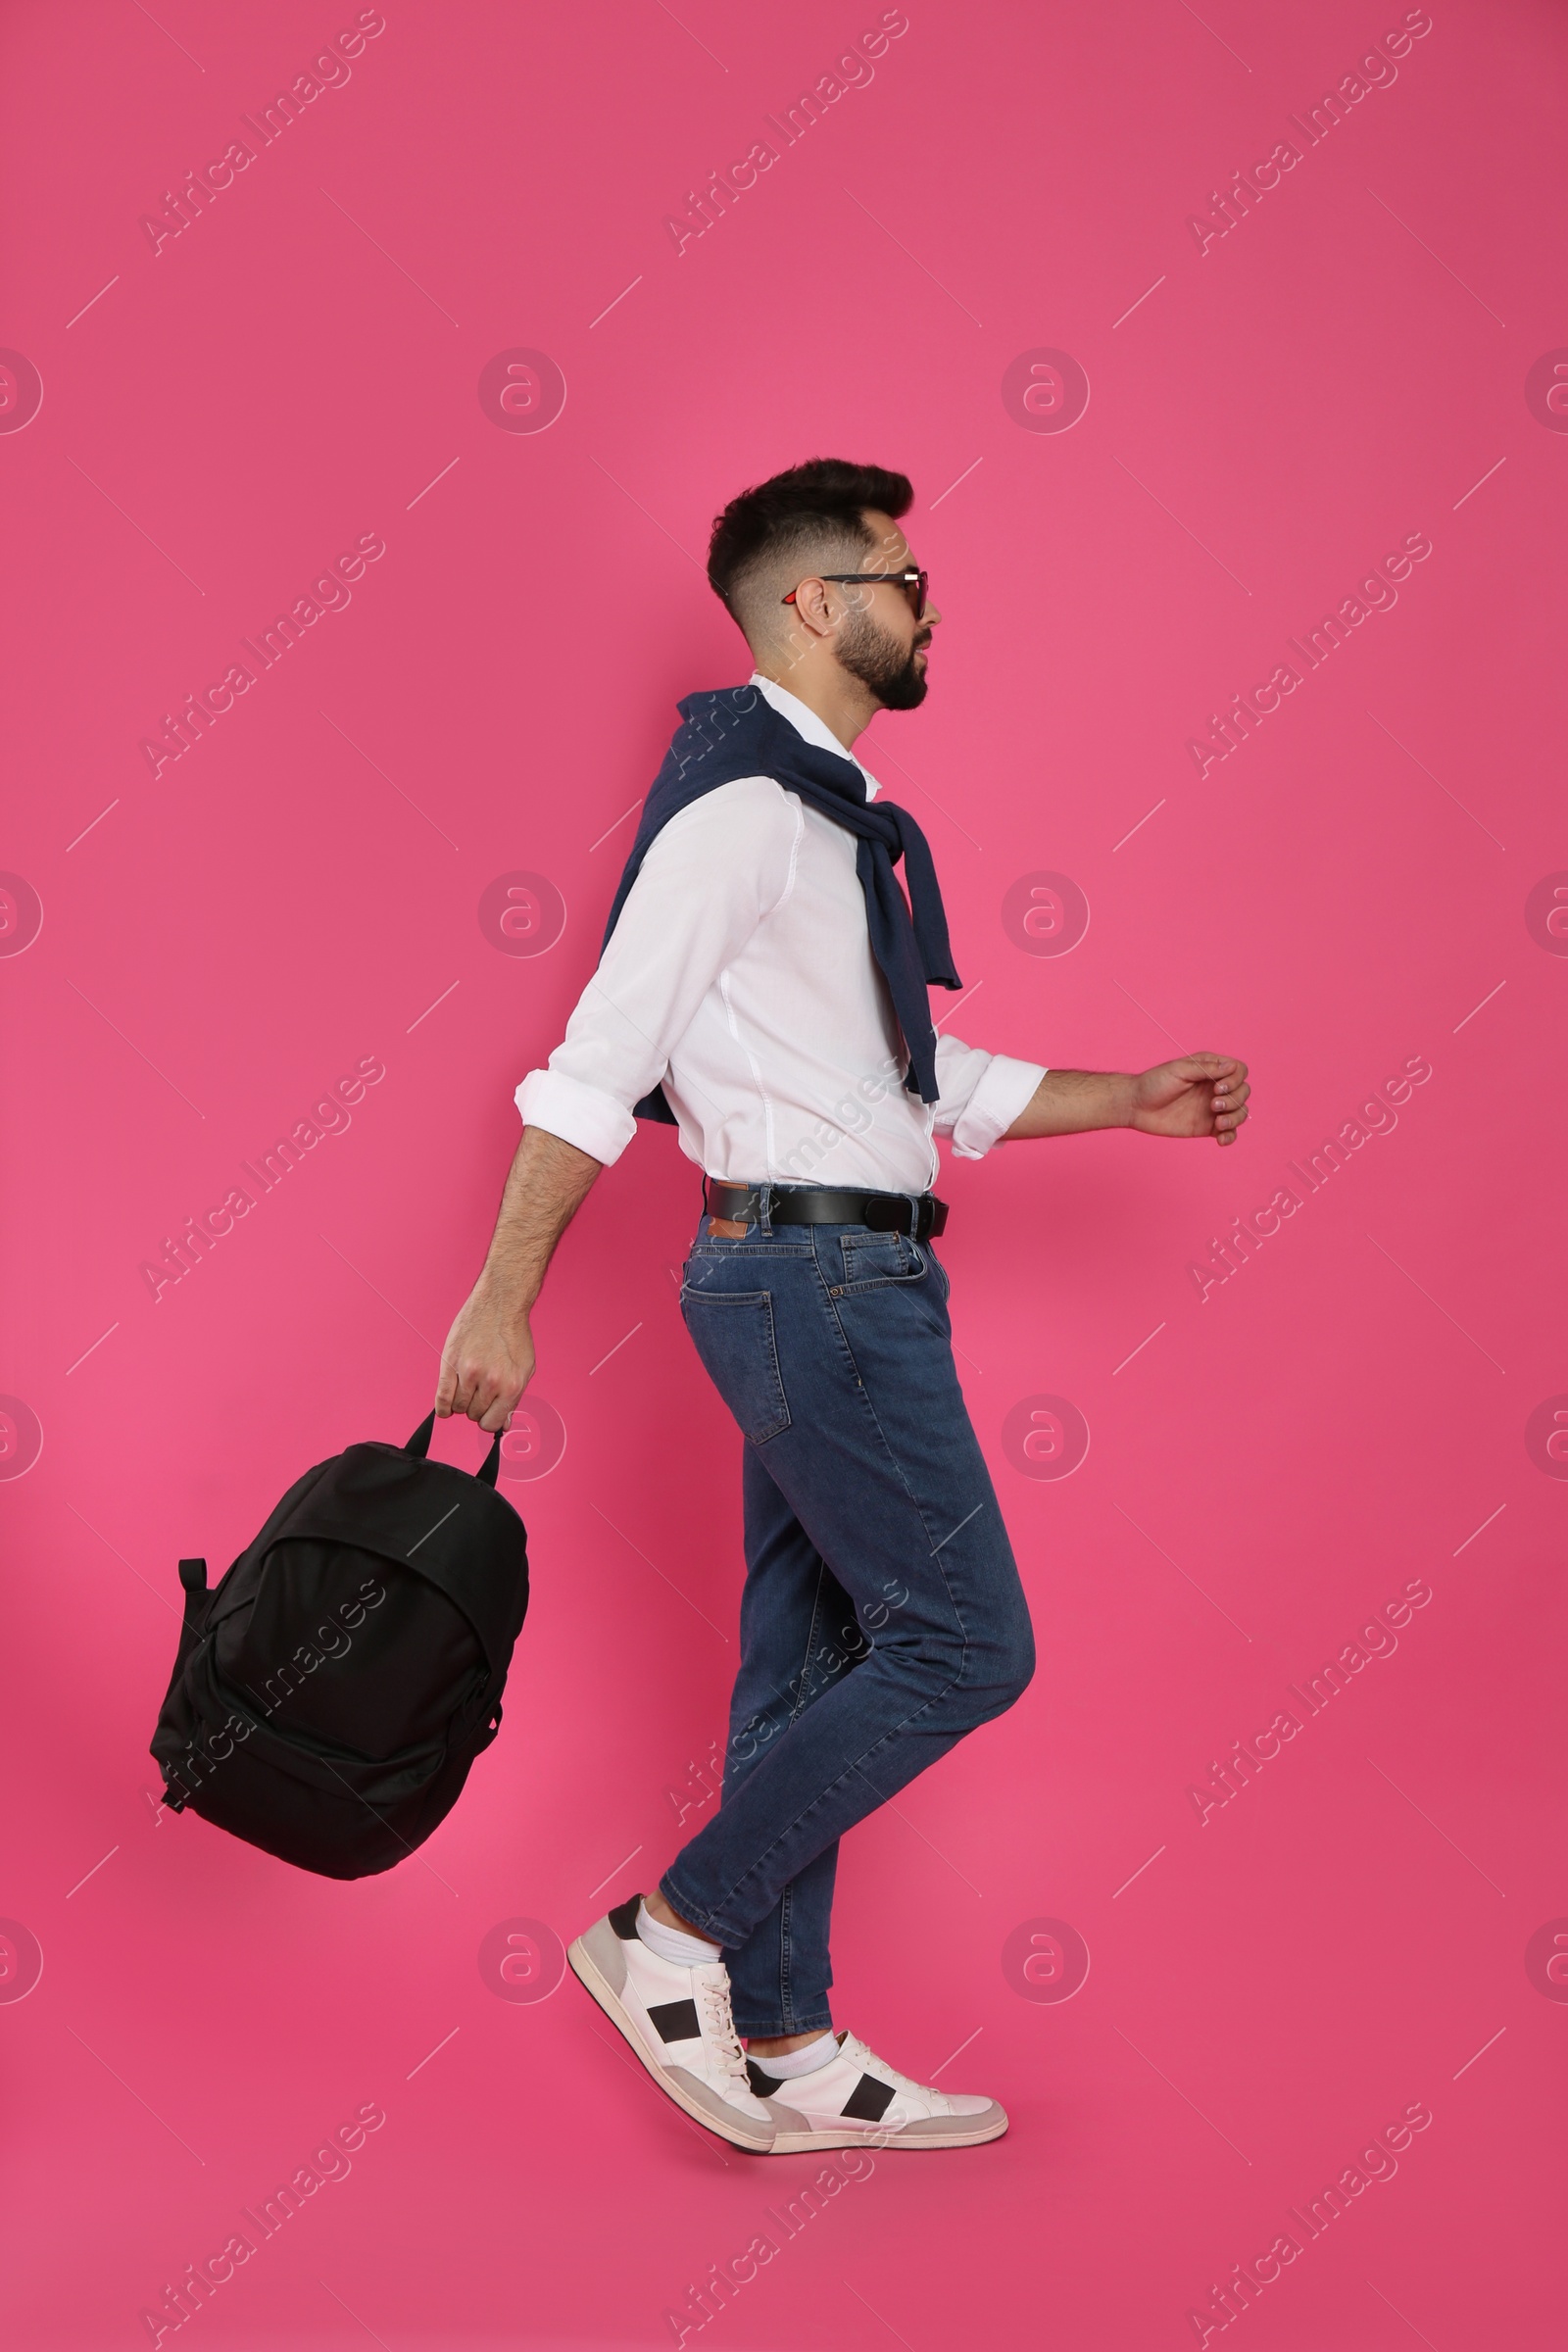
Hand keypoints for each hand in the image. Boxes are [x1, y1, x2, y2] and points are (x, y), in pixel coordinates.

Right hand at [435, 1276, 535, 1432]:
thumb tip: (504, 1426)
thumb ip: (513, 1399)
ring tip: (467, 1387)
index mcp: (512, 1386)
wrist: (500, 1304)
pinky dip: (443, 1407)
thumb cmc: (514, 1335)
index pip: (493, 1423)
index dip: (489, 1421)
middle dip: (476, 1407)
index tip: (487, 1414)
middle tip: (479, 1392)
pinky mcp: (450, 1362)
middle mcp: (491, 1382)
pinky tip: (446, 1407)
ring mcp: (469, 1372)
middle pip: (474, 1415)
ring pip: (458, 1407)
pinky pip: (442, 1397)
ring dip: (461, 1402)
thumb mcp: (524, 1369)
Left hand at [1129, 1053, 1249, 1145]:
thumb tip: (1232, 1066)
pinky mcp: (1208, 1127)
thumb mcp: (1179, 1070)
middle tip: (1213, 1106)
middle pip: (1244, 1092)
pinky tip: (1221, 1139)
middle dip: (1234, 1100)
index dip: (1236, 1080)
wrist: (1136, 1107)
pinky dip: (1230, 1136)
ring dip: (1235, 1118)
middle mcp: (1215, 1087)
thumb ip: (1206, 1068)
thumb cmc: (1154, 1083)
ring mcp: (1213, 1108)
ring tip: (1218, 1123)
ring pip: (1240, 1112)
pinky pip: (1229, 1132)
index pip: (1239, 1071)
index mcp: (1211, 1068)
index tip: (1217, 1088)